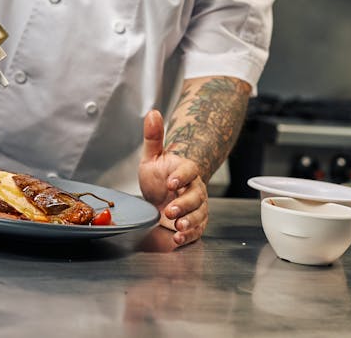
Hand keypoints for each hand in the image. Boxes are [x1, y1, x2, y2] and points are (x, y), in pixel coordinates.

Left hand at [138, 109, 208, 246]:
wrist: (161, 196)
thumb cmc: (157, 177)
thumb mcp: (152, 157)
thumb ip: (153, 137)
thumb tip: (152, 113)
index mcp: (185, 171)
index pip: (189, 170)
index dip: (182, 176)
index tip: (171, 182)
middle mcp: (194, 189)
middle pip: (196, 196)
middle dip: (184, 204)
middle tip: (169, 210)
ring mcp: (196, 207)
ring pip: (199, 214)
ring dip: (189, 221)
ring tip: (176, 226)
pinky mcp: (194, 223)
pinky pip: (197, 229)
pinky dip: (189, 235)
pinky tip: (178, 237)